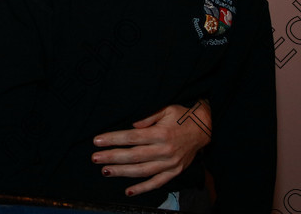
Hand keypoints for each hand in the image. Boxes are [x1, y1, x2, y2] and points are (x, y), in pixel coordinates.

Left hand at [91, 101, 211, 196]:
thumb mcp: (165, 109)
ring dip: (122, 172)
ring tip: (105, 171)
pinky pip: (157, 183)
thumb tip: (131, 128)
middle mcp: (165, 150)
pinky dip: (142, 188)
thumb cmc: (181, 116)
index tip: (97, 141)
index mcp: (160, 133)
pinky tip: (128, 191)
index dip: (113, 139)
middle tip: (95, 158)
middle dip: (112, 157)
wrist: (205, 128)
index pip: (132, 138)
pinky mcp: (174, 172)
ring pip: (142, 171)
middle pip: (133, 156)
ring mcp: (170, 163)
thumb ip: (147, 119)